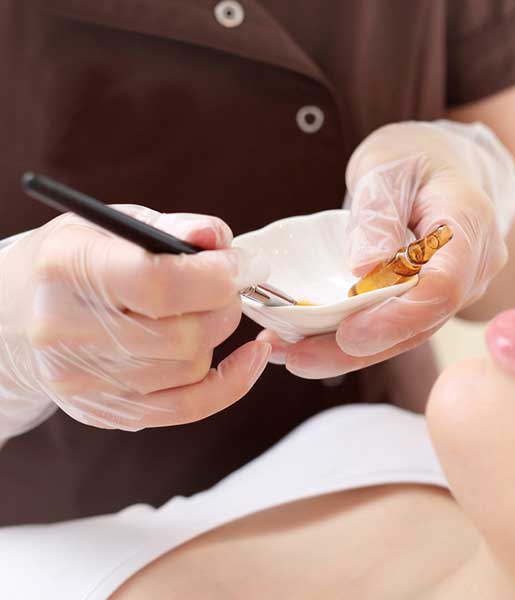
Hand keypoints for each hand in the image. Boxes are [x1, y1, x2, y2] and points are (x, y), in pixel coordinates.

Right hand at [0, 205, 271, 439]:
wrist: (14, 316)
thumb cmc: (77, 262)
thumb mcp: (114, 225)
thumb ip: (174, 227)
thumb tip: (221, 240)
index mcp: (67, 268)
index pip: (157, 283)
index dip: (216, 276)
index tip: (243, 265)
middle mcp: (65, 330)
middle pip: (182, 334)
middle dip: (226, 305)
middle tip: (231, 285)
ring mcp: (81, 380)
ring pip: (190, 368)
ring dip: (218, 336)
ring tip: (209, 309)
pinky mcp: (103, 411)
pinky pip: (188, 407)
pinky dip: (231, 383)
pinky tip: (249, 357)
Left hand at [262, 120, 514, 377]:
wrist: (441, 165)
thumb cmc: (414, 158)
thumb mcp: (386, 167)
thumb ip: (378, 213)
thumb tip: (364, 268)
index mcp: (469, 223)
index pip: (444, 286)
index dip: (396, 317)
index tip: (347, 333)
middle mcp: (475, 266)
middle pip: (422, 322)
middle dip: (360, 348)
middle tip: (297, 357)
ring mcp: (459, 289)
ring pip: (407, 334)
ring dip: (348, 353)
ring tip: (290, 356)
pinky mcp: (434, 303)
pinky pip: (398, 328)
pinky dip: (354, 340)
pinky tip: (307, 346)